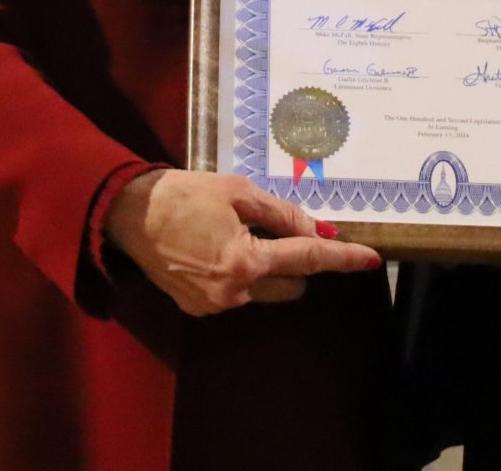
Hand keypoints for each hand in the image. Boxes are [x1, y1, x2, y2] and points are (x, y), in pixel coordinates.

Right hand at [104, 169, 382, 316]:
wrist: (128, 215)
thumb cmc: (184, 194)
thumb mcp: (239, 192)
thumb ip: (284, 214)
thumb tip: (319, 233)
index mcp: (245, 261)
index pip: (308, 261)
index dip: (343, 259)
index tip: (371, 259)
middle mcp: (234, 292)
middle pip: (293, 283)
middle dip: (295, 259)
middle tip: (272, 227)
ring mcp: (215, 306)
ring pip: (267, 290)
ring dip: (267, 268)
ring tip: (235, 235)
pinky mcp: (199, 309)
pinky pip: (239, 294)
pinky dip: (241, 275)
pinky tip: (216, 250)